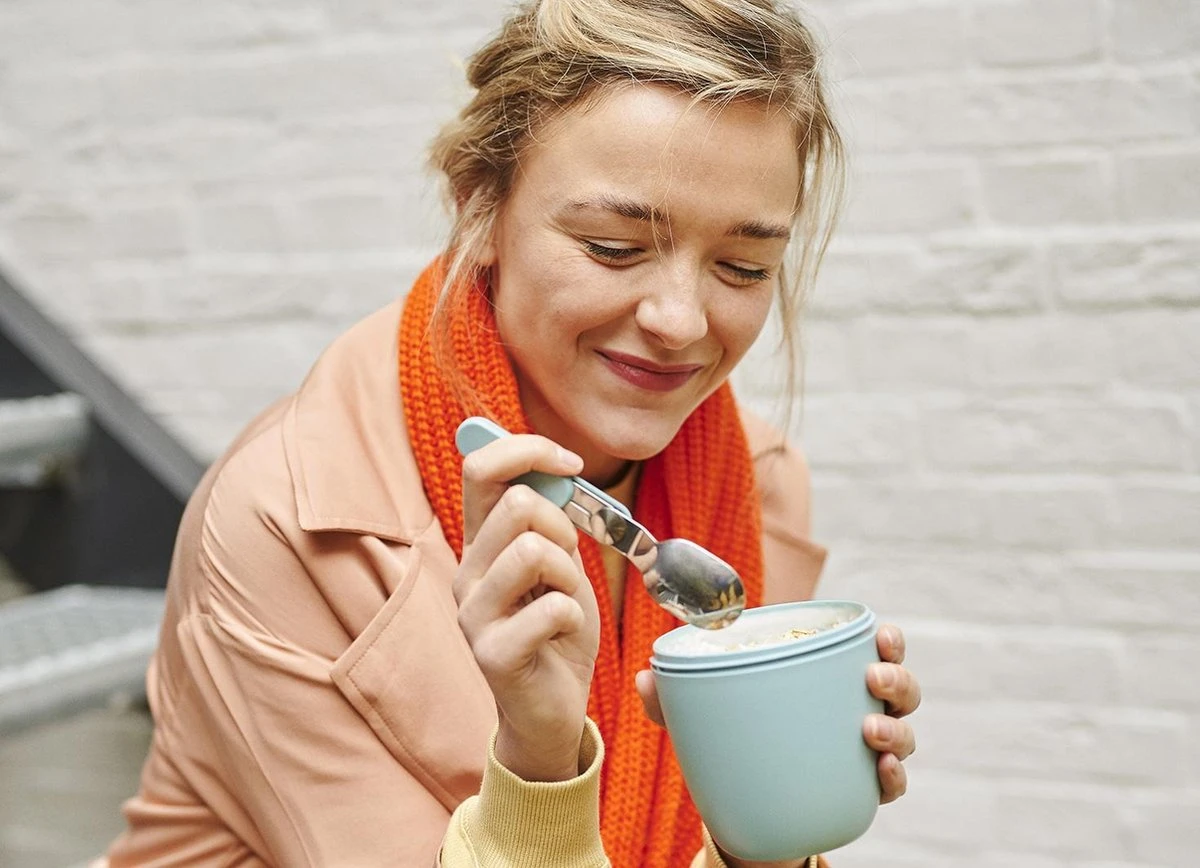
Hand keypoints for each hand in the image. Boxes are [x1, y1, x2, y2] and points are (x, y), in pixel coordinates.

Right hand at [455, 434, 600, 781]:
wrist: (551, 708)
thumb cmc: (556, 629)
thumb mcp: (560, 563)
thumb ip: (550, 520)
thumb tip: (554, 466)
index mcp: (480, 543)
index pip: (481, 467)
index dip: (528, 450)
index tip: (571, 463)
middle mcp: (466, 572)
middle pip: (517, 504)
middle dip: (562, 527)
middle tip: (566, 566)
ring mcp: (473, 615)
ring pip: (533, 550)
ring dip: (569, 576)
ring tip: (564, 603)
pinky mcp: (492, 654)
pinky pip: (553, 608)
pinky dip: (574, 616)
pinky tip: (562, 636)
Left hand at [635, 623, 920, 805]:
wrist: (750, 804)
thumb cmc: (741, 735)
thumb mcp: (707, 714)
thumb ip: (675, 697)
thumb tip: (643, 678)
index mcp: (830, 677)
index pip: (873, 650)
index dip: (888, 640)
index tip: (881, 634)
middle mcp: (859, 709)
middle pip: (900, 688)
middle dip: (896, 678)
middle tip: (872, 679)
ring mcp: (866, 752)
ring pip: (904, 735)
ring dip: (895, 730)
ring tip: (869, 731)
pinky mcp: (863, 792)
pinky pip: (892, 785)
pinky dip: (893, 779)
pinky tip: (881, 773)